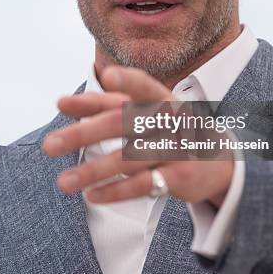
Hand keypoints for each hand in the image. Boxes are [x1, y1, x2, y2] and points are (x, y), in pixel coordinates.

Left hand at [42, 66, 233, 207]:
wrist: (222, 162)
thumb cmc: (170, 130)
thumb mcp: (145, 112)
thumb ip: (105, 105)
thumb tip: (62, 102)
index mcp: (161, 98)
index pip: (143, 86)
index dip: (127, 81)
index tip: (105, 77)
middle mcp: (170, 120)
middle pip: (123, 123)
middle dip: (85, 133)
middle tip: (50, 145)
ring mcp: (177, 148)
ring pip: (130, 158)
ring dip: (94, 171)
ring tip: (63, 182)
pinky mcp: (180, 176)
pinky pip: (144, 184)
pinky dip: (116, 191)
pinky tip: (92, 196)